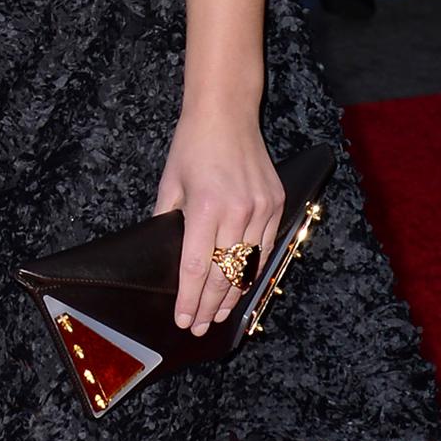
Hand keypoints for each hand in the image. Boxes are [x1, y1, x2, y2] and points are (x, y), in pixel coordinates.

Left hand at [154, 112, 285, 335]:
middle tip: (199, 326)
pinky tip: (242, 286)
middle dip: (208, 305)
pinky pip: (266, 247)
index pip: (195, 267)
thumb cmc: (192, 146)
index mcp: (204, 207)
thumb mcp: (169, 184)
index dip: (188, 298)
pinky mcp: (275, 203)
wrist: (227, 113)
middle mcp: (236, 211)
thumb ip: (166, 221)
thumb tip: (165, 256)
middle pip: (222, 273)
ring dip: (232, 295)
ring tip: (218, 315)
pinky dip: (253, 270)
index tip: (183, 319)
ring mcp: (260, 208)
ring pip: (247, 266)